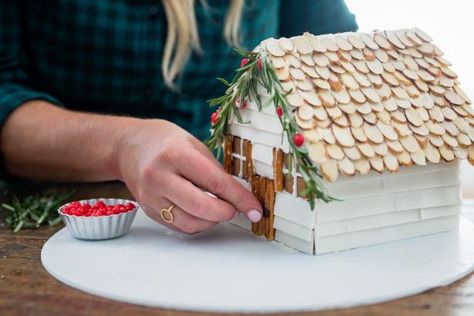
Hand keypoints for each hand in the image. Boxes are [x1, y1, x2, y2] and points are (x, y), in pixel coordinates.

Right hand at [115, 119, 262, 233]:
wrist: (127, 146)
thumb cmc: (163, 140)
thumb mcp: (193, 143)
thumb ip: (214, 169)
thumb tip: (238, 194)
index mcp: (175, 154)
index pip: (215, 183)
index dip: (240, 198)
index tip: (255, 209)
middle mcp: (160, 177)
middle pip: (202, 208)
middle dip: (226, 212)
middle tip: (235, 208)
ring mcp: (151, 196)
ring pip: (190, 223)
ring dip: (212, 221)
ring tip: (218, 208)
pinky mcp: (148, 209)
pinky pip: (178, 226)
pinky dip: (196, 223)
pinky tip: (202, 212)